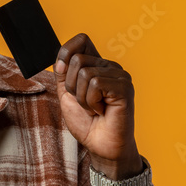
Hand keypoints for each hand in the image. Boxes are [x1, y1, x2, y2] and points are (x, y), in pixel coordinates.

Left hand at [55, 33, 142, 180]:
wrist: (100, 146)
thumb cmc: (87, 122)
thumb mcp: (67, 95)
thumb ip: (63, 74)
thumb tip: (62, 59)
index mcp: (96, 65)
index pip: (82, 40)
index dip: (66, 51)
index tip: (62, 72)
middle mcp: (109, 67)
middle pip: (77, 59)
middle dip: (72, 86)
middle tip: (85, 102)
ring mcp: (119, 75)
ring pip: (85, 73)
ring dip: (82, 98)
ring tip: (94, 109)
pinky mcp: (124, 87)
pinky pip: (96, 84)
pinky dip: (91, 102)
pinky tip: (102, 110)